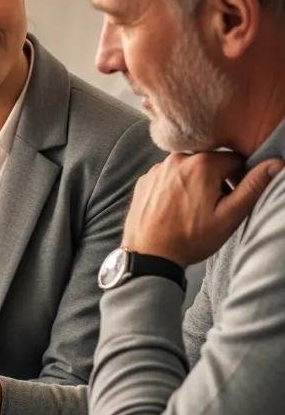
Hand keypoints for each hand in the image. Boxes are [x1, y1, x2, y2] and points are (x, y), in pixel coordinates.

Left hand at [122, 152, 284, 266]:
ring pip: (187, 169)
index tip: (231, 198)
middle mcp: (177, 159)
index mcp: (202, 163)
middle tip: (212, 207)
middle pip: (209, 163)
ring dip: (194, 183)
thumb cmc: (191, 238)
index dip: (238, 179)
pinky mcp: (144, 180)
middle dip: (216, 181)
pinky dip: (174, 188)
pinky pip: (168, 177)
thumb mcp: (229, 215)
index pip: (234, 160)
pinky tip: (175, 208)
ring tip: (192, 210)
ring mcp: (157, 169)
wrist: (149, 255)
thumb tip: (277, 163)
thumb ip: (253, 186)